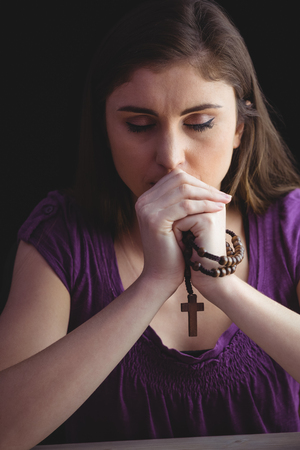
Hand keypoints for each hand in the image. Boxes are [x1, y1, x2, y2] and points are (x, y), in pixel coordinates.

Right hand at [135, 169, 230, 294]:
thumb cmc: (174, 251)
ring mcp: (147, 210)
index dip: (199, 183)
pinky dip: (204, 205)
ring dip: (208, 194)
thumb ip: (184, 203)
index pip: (176, 178)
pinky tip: (217, 209)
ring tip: (225, 202)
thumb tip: (205, 186)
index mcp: (147, 199)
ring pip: (184, 191)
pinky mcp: (154, 220)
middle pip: (179, 179)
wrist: (161, 276)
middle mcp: (143, 201)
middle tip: (225, 196)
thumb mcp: (178, 222)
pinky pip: (185, 206)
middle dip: (205, 187)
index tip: (218, 193)